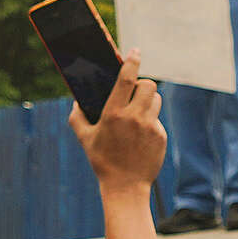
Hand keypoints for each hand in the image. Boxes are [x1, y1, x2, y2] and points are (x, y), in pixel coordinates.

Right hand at [68, 54, 164, 190]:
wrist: (125, 187)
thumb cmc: (102, 161)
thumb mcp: (84, 139)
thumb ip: (77, 118)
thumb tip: (76, 102)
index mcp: (114, 114)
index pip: (126, 79)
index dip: (132, 62)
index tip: (135, 51)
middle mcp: (134, 117)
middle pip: (148, 85)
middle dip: (142, 84)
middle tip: (134, 92)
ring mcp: (150, 127)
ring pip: (156, 100)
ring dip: (147, 102)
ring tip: (136, 115)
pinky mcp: (161, 136)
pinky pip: (157, 119)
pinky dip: (149, 122)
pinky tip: (140, 137)